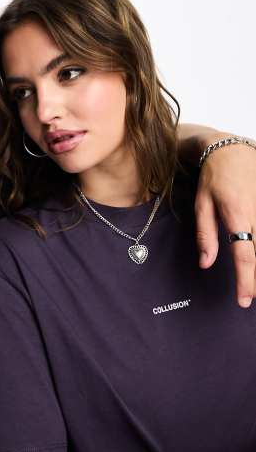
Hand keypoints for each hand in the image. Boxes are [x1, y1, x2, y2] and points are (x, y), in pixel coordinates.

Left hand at [195, 141, 255, 306]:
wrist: (231, 152)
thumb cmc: (213, 178)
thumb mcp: (202, 204)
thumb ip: (205, 235)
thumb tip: (206, 263)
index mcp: (239, 217)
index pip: (246, 257)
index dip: (246, 281)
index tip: (243, 300)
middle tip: (249, 297)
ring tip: (253, 282)